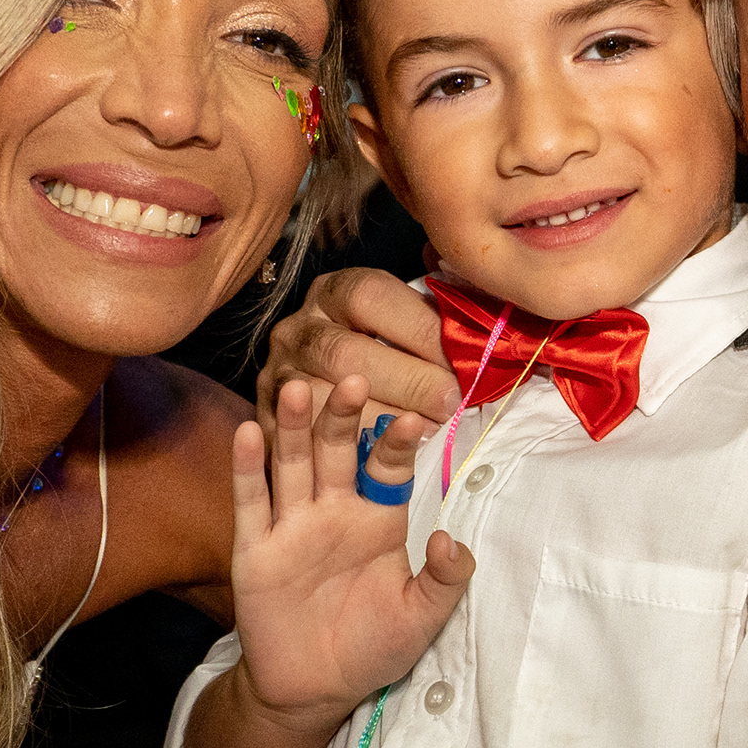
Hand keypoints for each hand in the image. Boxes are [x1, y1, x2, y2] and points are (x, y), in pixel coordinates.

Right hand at [229, 373, 472, 726]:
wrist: (313, 690)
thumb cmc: (371, 648)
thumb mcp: (421, 618)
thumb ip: (444, 581)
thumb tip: (450, 540)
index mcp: (378, 521)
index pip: (387, 470)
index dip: (396, 445)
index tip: (411, 419)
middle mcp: (334, 512)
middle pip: (338, 452)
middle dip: (344, 417)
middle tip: (352, 377)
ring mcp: (292, 527)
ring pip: (293, 465)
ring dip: (294, 426)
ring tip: (296, 386)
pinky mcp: (255, 549)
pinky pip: (251, 502)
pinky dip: (247, 467)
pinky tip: (248, 431)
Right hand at [260, 266, 457, 435]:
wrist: (323, 400)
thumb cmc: (384, 359)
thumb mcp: (405, 326)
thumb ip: (435, 321)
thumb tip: (480, 329)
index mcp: (333, 293)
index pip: (370, 296)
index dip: (418, 326)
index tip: (461, 357)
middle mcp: (297, 329)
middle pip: (345, 353)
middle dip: (406, 380)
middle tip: (448, 402)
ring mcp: (277, 376)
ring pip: (321, 400)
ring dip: (378, 419)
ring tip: (424, 430)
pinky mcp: (267, 422)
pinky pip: (304, 441)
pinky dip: (348, 449)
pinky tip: (385, 454)